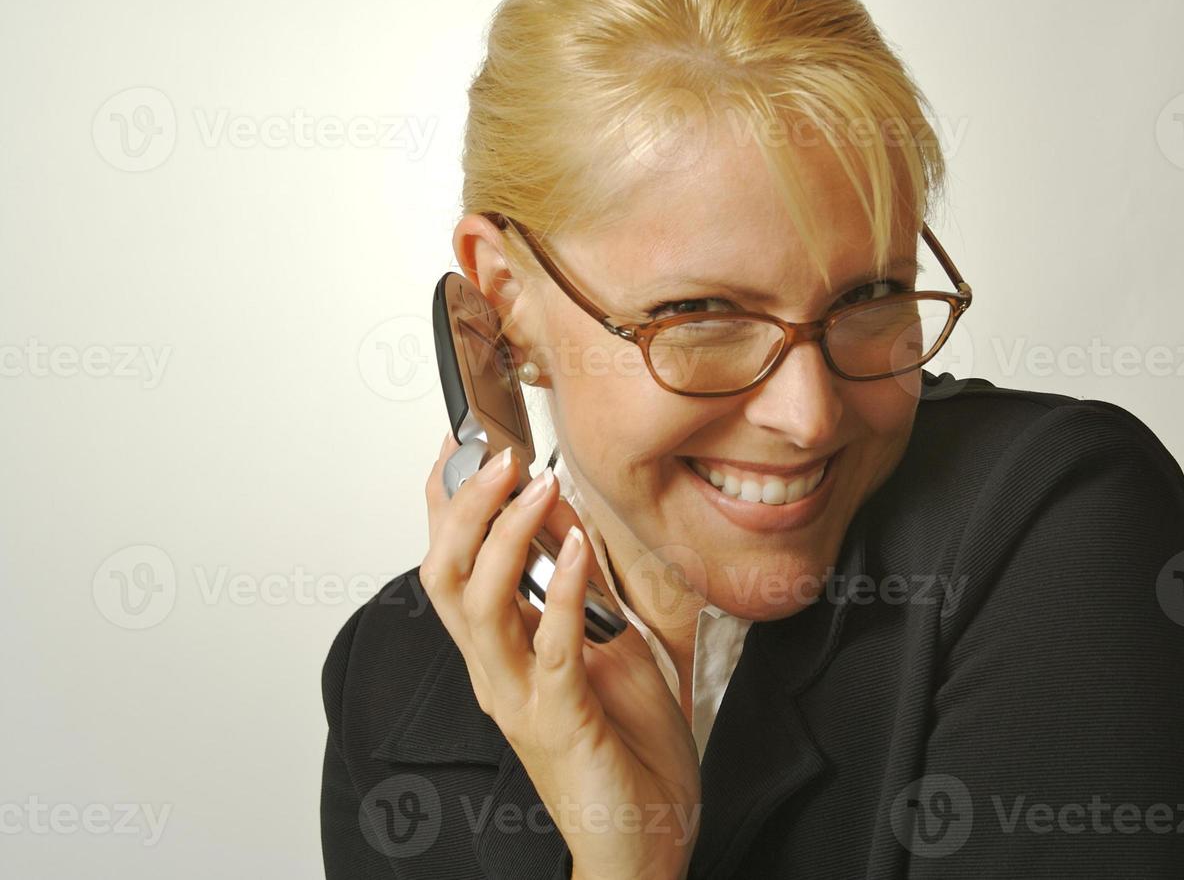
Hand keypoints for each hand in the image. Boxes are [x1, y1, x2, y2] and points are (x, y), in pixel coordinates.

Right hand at [420, 434, 700, 879]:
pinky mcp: (557, 719)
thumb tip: (566, 519)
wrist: (644, 836)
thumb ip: (578, 587)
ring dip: (507, 538)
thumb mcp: (605, 644)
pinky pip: (548, 648)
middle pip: (444, 575)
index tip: (463, 440)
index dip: (447, 501)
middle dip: (465, 508)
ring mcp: (517, 697)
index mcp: (499, 650)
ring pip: (478, 605)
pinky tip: (579, 550)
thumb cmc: (626, 745)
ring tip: (537, 486)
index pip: (451, 563)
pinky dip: (561, 593)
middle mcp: (493, 671)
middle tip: (498, 454)